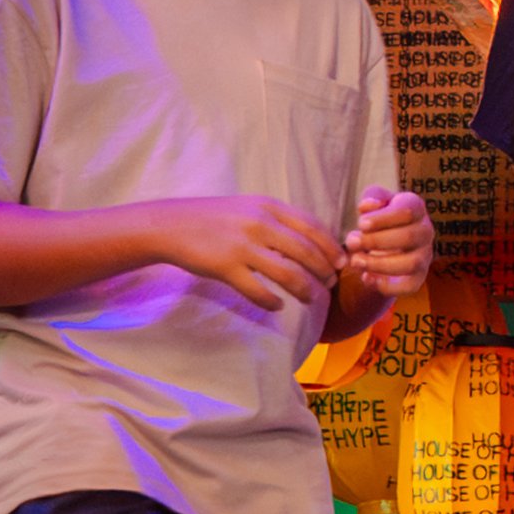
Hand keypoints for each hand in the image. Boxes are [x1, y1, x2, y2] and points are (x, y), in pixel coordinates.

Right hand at [144, 195, 347, 316]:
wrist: (172, 225)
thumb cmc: (214, 217)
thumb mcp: (249, 207)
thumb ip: (277, 219)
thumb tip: (310, 239)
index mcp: (268, 207)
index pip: (312, 226)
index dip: (331, 246)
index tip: (341, 262)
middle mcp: (260, 224)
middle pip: (306, 252)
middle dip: (324, 271)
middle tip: (331, 284)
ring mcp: (243, 246)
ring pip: (288, 274)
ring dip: (305, 290)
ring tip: (311, 299)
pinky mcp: (226, 268)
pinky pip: (258, 291)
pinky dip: (272, 301)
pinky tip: (278, 306)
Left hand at [338, 186, 434, 296]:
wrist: (383, 245)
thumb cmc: (378, 218)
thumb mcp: (373, 202)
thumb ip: (371, 198)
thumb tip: (367, 206)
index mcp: (416, 208)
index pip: (407, 211)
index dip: (383, 218)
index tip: (361, 224)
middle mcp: (425, 231)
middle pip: (408, 237)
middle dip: (376, 241)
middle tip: (351, 243)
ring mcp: (424, 256)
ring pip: (411, 263)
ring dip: (379, 264)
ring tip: (355, 261)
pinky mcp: (418, 278)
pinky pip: (409, 287)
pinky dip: (386, 286)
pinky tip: (366, 278)